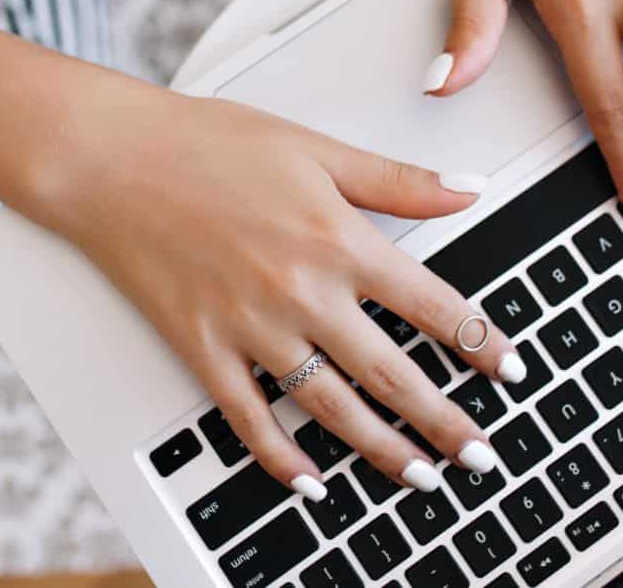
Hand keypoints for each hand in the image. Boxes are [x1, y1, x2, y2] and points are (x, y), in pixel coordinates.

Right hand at [52, 88, 522, 495]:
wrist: (112, 158)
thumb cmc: (205, 142)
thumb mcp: (314, 149)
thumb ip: (397, 180)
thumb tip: (469, 191)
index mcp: (337, 238)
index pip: (432, 305)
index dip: (480, 343)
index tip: (509, 370)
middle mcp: (301, 291)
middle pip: (391, 373)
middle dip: (444, 422)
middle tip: (479, 455)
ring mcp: (250, 327)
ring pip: (330, 407)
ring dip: (380, 449)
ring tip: (418, 476)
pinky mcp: (201, 348)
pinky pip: (248, 418)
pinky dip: (280, 457)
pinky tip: (310, 480)